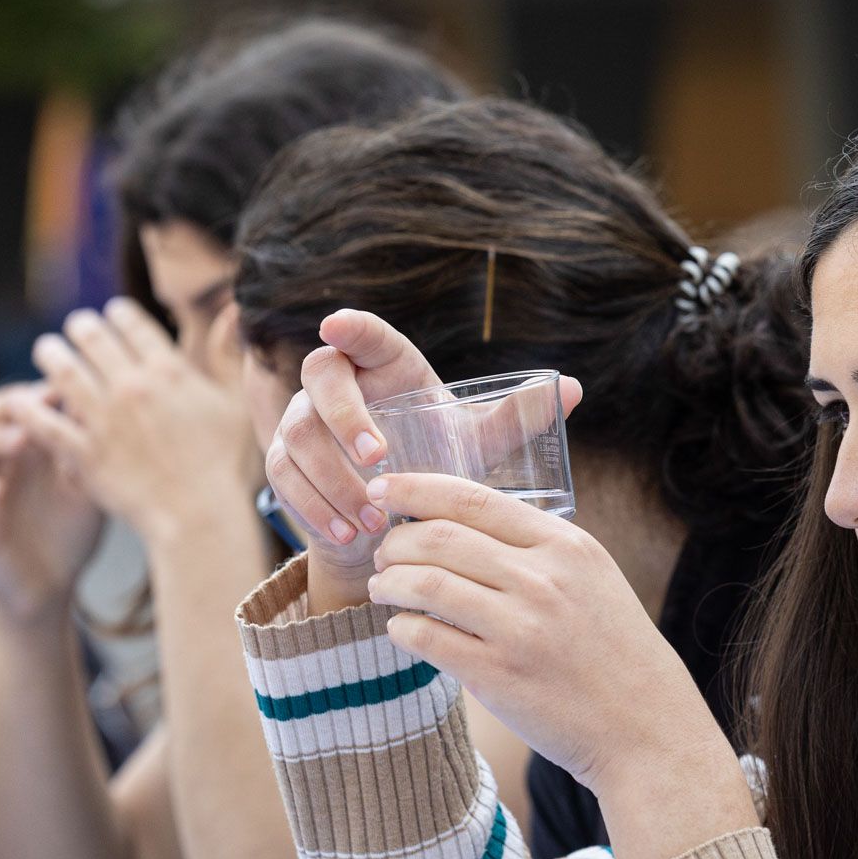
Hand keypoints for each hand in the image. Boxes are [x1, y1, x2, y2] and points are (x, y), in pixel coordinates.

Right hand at [0, 384, 104, 621]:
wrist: (51, 585)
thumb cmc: (73, 529)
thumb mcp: (92, 487)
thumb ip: (98, 453)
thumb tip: (127, 411)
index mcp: (34, 447)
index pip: (27, 401)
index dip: (44, 388)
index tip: (75, 384)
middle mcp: (5, 461)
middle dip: (14, 402)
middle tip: (43, 400)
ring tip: (22, 439)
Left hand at [22, 299, 258, 542]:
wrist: (200, 515)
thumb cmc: (226, 465)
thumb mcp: (238, 405)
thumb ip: (228, 357)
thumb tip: (232, 312)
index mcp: (170, 372)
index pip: (132, 323)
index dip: (119, 313)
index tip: (113, 313)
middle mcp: (131, 386)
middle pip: (92, 337)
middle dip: (80, 327)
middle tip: (75, 328)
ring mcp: (103, 418)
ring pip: (61, 369)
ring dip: (50, 353)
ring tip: (46, 350)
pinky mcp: (81, 451)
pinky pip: (41, 421)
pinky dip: (26, 408)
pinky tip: (18, 400)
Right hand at [263, 310, 581, 600]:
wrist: (400, 515)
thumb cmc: (441, 460)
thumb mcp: (479, 442)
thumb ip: (517, 418)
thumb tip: (573, 388)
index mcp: (386, 366)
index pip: (363, 335)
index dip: (351, 326)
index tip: (338, 324)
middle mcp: (337, 385)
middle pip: (320, 378)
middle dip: (346, 416)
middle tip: (381, 459)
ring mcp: (303, 420)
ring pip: (299, 435)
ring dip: (333, 479)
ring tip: (374, 520)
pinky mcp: (285, 461)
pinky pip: (284, 476)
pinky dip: (314, 507)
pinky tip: (347, 534)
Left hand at [362, 471, 721, 793]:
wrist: (644, 725)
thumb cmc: (613, 650)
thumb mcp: (592, 578)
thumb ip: (537, 550)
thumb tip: (459, 525)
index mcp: (565, 545)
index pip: (472, 499)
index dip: (414, 488)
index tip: (382, 489)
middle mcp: (543, 579)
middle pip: (439, 537)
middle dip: (395, 541)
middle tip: (382, 553)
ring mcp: (520, 628)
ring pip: (424, 584)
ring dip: (389, 583)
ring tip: (382, 589)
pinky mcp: (498, 675)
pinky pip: (425, 637)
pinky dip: (401, 628)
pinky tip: (402, 629)